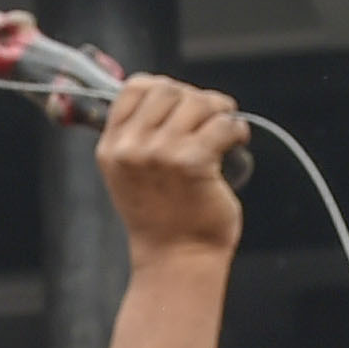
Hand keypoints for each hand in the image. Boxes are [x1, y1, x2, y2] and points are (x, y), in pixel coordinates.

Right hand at [98, 76, 246, 262]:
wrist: (177, 259)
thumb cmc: (163, 218)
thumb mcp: (131, 175)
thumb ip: (137, 137)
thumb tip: (170, 94)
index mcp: (112, 148)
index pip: (135, 88)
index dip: (164, 88)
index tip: (181, 106)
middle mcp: (131, 149)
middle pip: (169, 90)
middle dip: (196, 99)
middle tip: (212, 117)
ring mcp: (160, 154)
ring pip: (198, 102)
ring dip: (219, 112)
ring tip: (225, 131)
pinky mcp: (192, 162)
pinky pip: (222, 124)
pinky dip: (236, 130)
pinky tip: (236, 142)